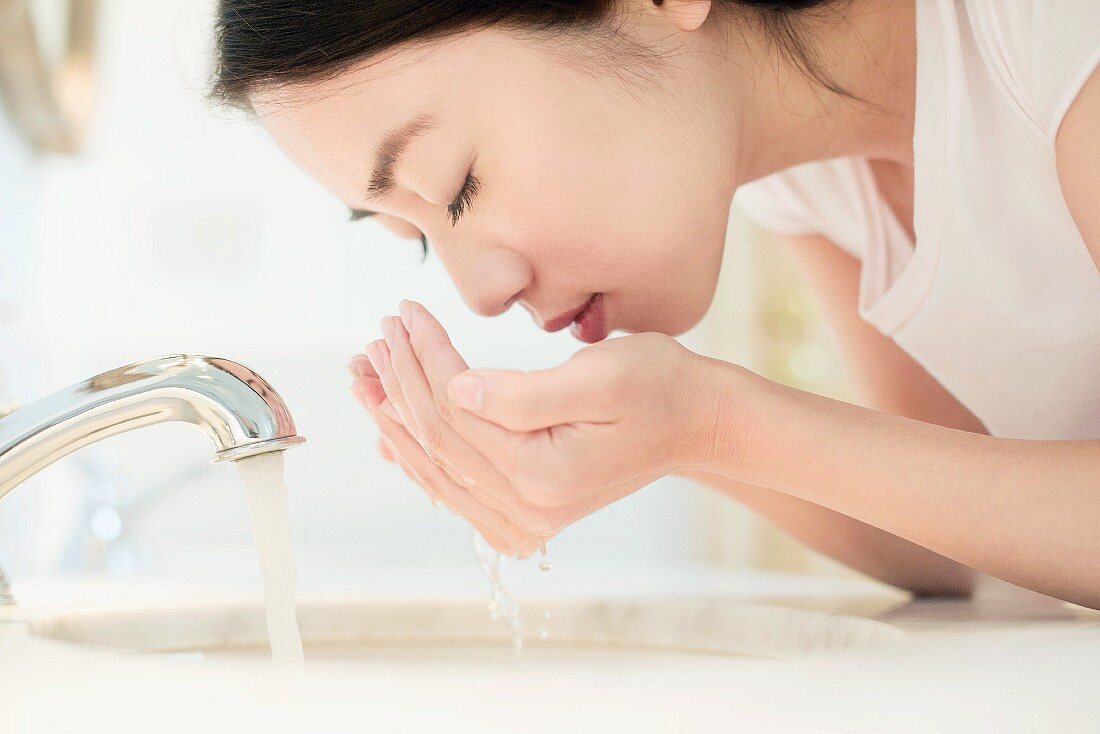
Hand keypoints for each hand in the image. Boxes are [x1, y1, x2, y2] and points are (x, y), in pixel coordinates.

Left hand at [352, 299, 710, 545]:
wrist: (694, 422)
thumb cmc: (657, 386)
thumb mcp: (598, 376)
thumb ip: (522, 392)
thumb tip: (454, 391)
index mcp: (544, 476)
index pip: (458, 412)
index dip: (424, 358)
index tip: (405, 313)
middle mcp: (528, 511)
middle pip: (440, 442)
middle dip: (400, 384)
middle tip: (374, 337)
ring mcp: (525, 520)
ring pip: (439, 466)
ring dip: (397, 418)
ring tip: (365, 375)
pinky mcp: (525, 513)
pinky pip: (457, 487)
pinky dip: (419, 456)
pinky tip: (387, 435)